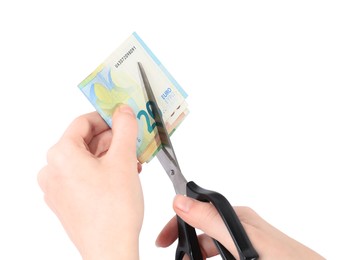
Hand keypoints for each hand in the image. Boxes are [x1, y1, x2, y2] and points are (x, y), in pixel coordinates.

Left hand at [38, 105, 142, 259]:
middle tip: (133, 142)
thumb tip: (123, 111)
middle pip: (85, 142)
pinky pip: (83, 175)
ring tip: (133, 162)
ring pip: (86, 159)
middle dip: (112, 140)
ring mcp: (57, 187)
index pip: (83, 122)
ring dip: (110, 156)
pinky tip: (123, 176)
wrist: (111, 250)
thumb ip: (124, 128)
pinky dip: (103, 171)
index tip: (123, 118)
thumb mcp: (124, 160)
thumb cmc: (114, 210)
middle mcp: (53, 170)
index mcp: (61, 154)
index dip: (107, 118)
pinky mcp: (65, 201)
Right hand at [156, 195, 324, 259]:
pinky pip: (221, 254)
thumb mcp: (242, 240)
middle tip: (174, 256)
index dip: (176, 224)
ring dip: (196, 254)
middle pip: (200, 231)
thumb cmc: (284, 258)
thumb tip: (180, 200)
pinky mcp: (247, 254)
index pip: (196, 211)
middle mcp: (238, 227)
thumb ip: (211, 220)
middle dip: (184, 243)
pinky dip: (209, 257)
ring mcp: (243, 243)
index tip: (162, 240)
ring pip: (209, 246)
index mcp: (236, 216)